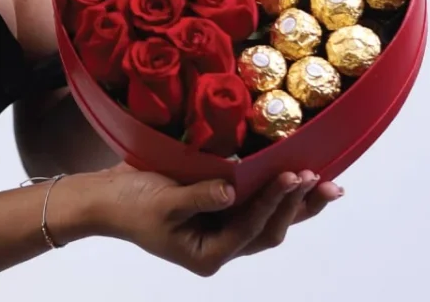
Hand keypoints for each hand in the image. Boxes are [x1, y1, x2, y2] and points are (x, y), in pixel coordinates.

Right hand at [86, 163, 342, 275]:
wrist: (105, 199)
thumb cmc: (129, 203)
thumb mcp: (162, 201)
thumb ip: (199, 195)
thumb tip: (233, 189)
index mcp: (207, 253)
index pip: (250, 226)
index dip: (274, 200)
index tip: (294, 175)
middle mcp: (220, 246)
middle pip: (270, 231)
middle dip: (298, 207)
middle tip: (324, 181)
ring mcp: (220, 229)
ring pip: (268, 222)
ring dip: (296, 204)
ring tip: (324, 184)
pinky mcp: (218, 211)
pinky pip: (254, 206)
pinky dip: (275, 193)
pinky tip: (293, 179)